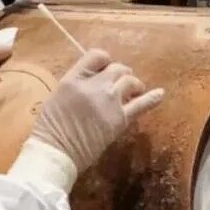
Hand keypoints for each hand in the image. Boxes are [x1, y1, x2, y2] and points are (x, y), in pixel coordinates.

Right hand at [29, 49, 163, 174]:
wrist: (55, 153)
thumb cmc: (49, 128)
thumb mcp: (56, 96)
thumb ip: (76, 84)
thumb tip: (93, 79)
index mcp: (74, 79)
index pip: (96, 55)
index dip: (104, 61)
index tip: (104, 69)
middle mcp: (94, 86)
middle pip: (116, 68)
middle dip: (119, 74)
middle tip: (118, 84)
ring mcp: (109, 101)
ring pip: (130, 81)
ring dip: (132, 85)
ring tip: (132, 92)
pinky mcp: (120, 119)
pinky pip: (141, 105)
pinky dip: (152, 98)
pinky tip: (160, 94)